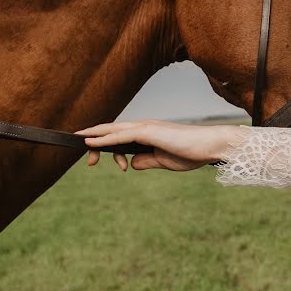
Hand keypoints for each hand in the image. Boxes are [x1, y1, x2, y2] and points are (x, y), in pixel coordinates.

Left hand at [78, 120, 233, 171]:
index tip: (94, 161)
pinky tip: (91, 142)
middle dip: (94, 140)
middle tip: (85, 158)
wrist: (209, 146)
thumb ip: (147, 161)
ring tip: (80, 145)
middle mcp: (144, 127)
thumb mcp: (164, 162)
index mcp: (148, 134)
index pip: (120, 138)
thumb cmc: (192, 153)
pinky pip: (121, 136)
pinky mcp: (148, 132)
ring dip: (95, 138)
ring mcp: (146, 127)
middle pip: (112, 131)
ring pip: (113, 130)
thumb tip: (132, 163)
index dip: (104, 147)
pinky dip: (105, 139)